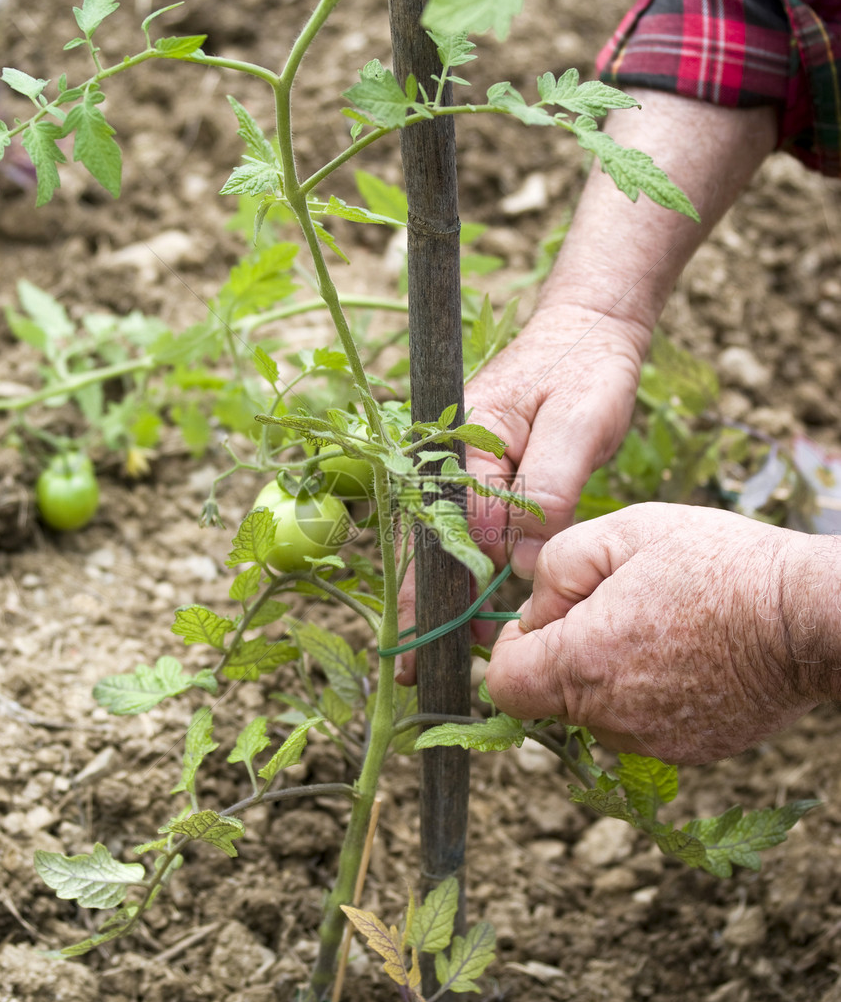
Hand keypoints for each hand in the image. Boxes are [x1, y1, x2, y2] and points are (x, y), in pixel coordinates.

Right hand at [392, 303, 643, 685]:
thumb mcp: (578, 424)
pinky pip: (462, 533)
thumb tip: (517, 559)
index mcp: (461, 442)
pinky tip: (462, 613)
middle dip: (421, 607)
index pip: (454, 529)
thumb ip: (547, 487)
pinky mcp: (480, 478)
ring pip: (440, 545)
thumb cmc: (586, 369)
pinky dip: (461, 573)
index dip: (454, 587)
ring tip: (430, 658)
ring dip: (437, 596)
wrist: (590, 329)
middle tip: (411, 672)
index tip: (451, 640)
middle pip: (426, 544)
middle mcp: (448, 459)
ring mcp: (460, 469)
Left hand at [485, 503, 839, 764]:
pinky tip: (688, 654)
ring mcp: (650, 742)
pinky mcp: (689, 751)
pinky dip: (651, 693)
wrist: (808, 616)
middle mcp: (609, 718)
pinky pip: (642, 723)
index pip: (503, 685)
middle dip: (567, 652)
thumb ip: (555, 567)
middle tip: (619, 606)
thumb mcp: (623, 531)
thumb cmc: (718, 566)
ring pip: (597, 711)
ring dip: (609, 674)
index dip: (513, 647)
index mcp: (581, 665)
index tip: (548, 617)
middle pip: (552, 697)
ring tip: (662, 625)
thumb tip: (533, 606)